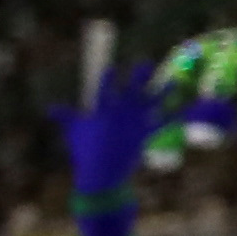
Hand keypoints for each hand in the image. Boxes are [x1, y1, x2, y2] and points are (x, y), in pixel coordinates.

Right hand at [59, 66, 168, 205]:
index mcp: (102, 113)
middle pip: (132, 91)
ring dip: (163, 92)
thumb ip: (65, 116)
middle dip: (139, 76)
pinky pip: (162, 122)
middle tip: (146, 62)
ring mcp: (134, 124)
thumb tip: (50, 108)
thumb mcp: (73, 131)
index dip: (108, 80)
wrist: (101, 173)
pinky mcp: (145, 134)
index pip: (104, 92)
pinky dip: (175, 115)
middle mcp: (121, 115)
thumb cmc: (84, 151)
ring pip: (151, 104)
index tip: (112, 67)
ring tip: (174, 80)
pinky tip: (186, 108)